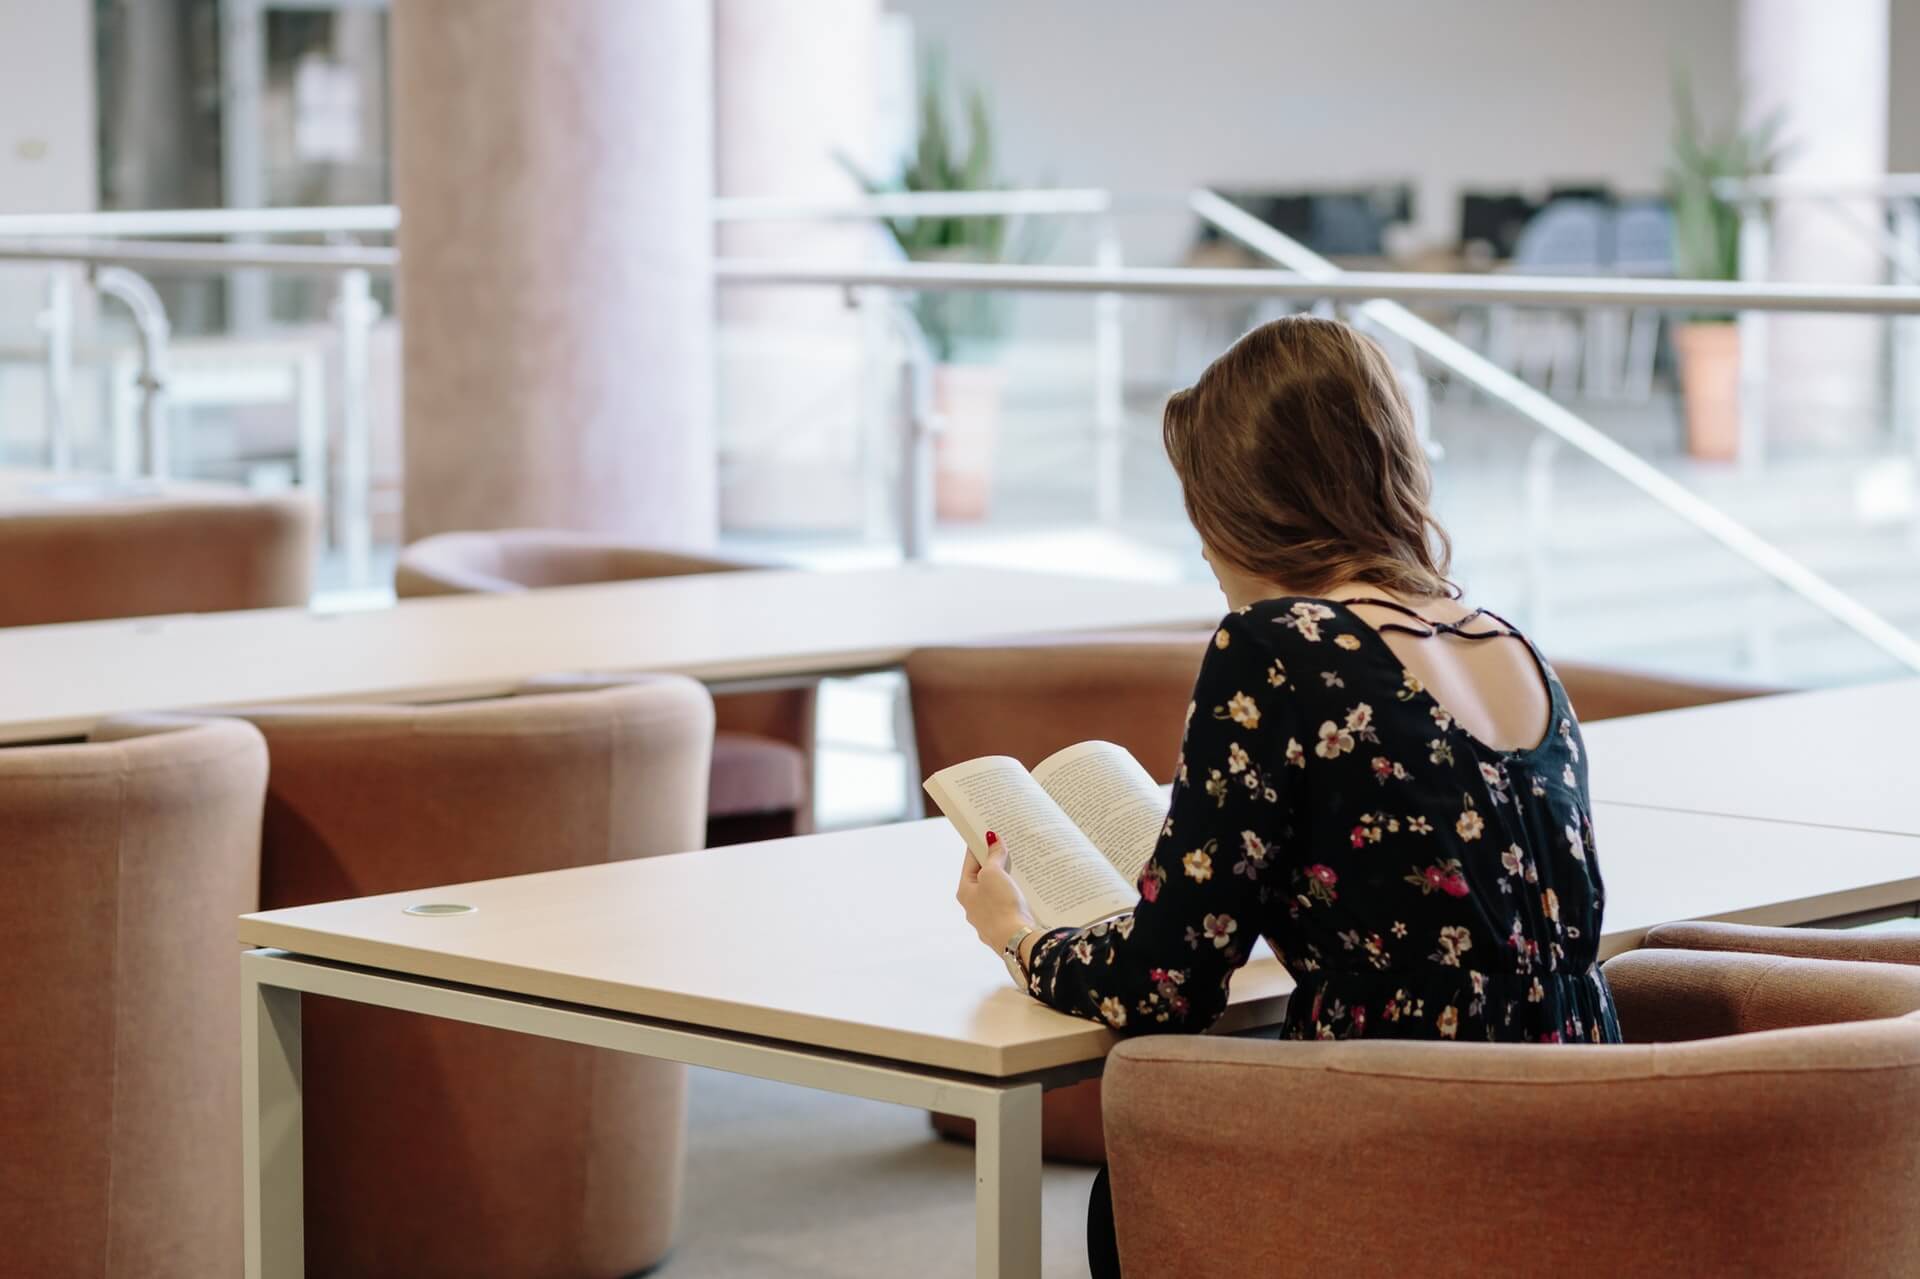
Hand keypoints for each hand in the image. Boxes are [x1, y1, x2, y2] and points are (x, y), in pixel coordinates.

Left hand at [956, 831, 1035, 955]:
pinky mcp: (1004, 928)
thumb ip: (993, 856)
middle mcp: (973, 907)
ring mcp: (988, 920)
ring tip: (1020, 867)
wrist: (1017, 941)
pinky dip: (1015, 896)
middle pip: (983, 878)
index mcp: (965, 892)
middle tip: (1007, 847)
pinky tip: (1026, 891)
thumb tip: (992, 840)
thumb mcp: (993, 874)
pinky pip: (1008, 906)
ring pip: (996, 893)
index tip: (987, 833)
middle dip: (995, 863)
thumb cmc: (1000, 906)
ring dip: (1006, 881)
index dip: (979, 846)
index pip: (970, 862)